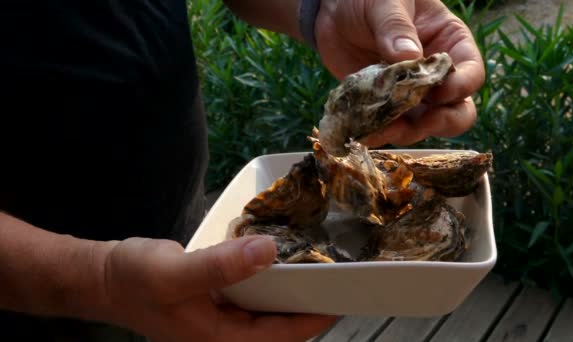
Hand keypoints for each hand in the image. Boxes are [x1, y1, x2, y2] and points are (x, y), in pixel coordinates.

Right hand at [100, 235, 335, 340]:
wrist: (103, 277)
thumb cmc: (133, 280)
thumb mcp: (174, 273)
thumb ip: (220, 265)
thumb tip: (268, 250)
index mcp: (220, 340)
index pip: (280, 336)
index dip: (313, 319)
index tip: (340, 296)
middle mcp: (226, 334)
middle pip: (278, 326)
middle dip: (307, 304)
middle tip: (335, 275)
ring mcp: (221, 318)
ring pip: (267, 309)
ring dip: (290, 291)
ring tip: (316, 265)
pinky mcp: (217, 300)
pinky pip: (252, 294)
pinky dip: (267, 278)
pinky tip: (278, 258)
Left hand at [315, 0, 484, 145]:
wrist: (333, 11)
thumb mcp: (385, 1)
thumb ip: (396, 26)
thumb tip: (409, 57)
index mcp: (449, 42)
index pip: (470, 73)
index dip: (460, 87)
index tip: (437, 92)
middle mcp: (435, 74)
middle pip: (457, 111)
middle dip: (440, 122)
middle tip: (418, 123)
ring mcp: (410, 94)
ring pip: (423, 126)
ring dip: (405, 133)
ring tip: (380, 129)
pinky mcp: (384, 105)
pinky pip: (389, 126)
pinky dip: (379, 133)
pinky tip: (364, 132)